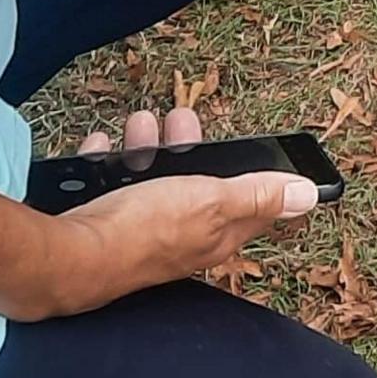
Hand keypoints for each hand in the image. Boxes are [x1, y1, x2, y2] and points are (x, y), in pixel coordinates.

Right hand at [26, 106, 316, 319]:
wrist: (67, 258)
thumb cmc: (142, 230)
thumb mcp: (212, 202)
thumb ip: (258, 195)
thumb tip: (309, 195)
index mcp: (216, 235)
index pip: (253, 205)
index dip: (262, 177)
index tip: (265, 150)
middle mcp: (182, 238)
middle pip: (197, 184)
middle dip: (190, 147)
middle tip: (180, 119)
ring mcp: (143, 233)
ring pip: (153, 182)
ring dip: (147, 149)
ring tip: (139, 125)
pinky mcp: (107, 228)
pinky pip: (112, 190)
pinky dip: (108, 167)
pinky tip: (101, 148)